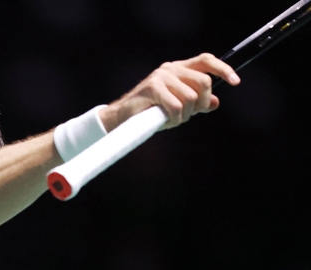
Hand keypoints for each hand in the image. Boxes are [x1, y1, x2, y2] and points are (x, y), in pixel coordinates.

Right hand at [100, 53, 240, 130]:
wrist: (122, 119)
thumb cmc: (150, 113)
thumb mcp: (179, 108)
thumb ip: (197, 103)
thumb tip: (215, 102)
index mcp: (179, 69)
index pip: (206, 60)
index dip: (223, 69)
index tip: (235, 82)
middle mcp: (170, 68)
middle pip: (203, 82)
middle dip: (201, 102)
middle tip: (191, 114)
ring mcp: (161, 76)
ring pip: (191, 97)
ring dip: (185, 114)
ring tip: (172, 119)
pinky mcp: (152, 88)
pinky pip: (176, 106)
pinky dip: (174, 118)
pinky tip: (165, 121)